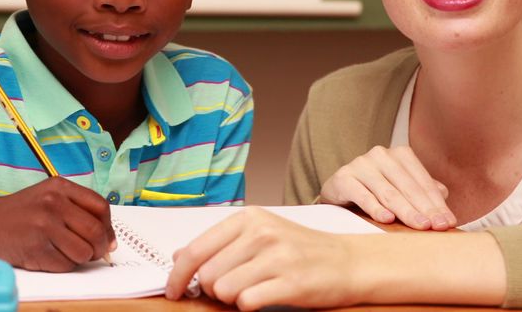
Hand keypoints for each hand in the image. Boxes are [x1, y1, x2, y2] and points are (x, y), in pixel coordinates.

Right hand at [0, 176, 115, 270]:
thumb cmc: (23, 211)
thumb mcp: (50, 195)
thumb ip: (79, 208)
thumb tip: (109, 238)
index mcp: (59, 187)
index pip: (100, 207)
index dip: (108, 226)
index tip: (106, 237)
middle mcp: (52, 204)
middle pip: (95, 232)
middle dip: (99, 247)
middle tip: (94, 251)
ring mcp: (43, 227)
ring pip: (83, 252)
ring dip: (81, 257)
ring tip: (68, 251)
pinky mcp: (35, 250)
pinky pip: (65, 265)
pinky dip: (64, 265)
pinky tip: (52, 256)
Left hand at [165, 207, 366, 309]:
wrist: (348, 261)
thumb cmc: (300, 249)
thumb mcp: (259, 234)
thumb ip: (218, 243)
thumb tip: (177, 256)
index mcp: (248, 218)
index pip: (195, 250)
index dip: (177, 276)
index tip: (173, 291)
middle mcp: (261, 233)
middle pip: (208, 275)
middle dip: (213, 289)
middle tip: (232, 288)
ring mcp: (277, 257)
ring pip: (224, 290)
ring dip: (233, 298)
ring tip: (253, 289)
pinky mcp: (291, 282)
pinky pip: (247, 302)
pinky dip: (250, 305)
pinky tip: (264, 296)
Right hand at [319, 145, 455, 229]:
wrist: (339, 190)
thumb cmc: (376, 190)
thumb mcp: (402, 188)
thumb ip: (422, 190)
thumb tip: (444, 194)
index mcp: (400, 154)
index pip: (423, 182)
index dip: (437, 203)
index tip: (448, 222)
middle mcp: (381, 155)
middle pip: (408, 187)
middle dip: (425, 209)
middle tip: (437, 227)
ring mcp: (360, 164)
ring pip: (388, 192)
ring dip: (406, 211)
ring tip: (420, 226)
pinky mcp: (343, 178)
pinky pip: (362, 195)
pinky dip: (375, 208)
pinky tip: (387, 219)